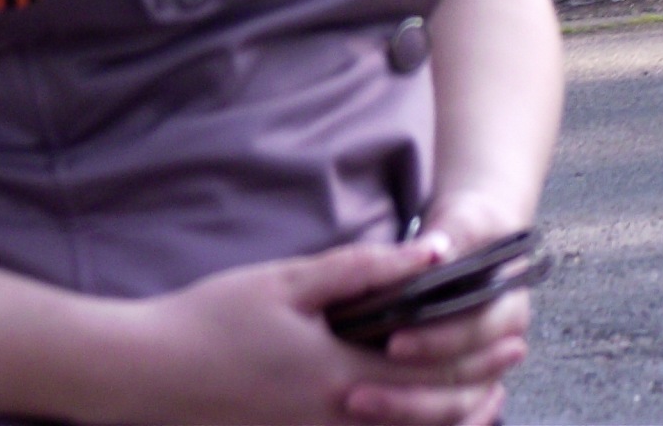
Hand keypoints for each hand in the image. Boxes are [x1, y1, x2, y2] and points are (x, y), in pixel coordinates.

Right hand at [78, 238, 519, 425]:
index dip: (477, 350)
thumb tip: (431, 253)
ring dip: (449, 414)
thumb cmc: (215, 319)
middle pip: (428, 412)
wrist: (150, 374)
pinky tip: (417, 411)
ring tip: (486, 393)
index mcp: (341, 375)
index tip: (511, 329)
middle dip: (477, 384)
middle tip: (512, 356)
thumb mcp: (291, 280)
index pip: (432, 368)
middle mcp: (337, 416)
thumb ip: (364, 269)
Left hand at [365, 198, 536, 425]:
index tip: (392, 345)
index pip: (475, 334)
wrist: (475, 243)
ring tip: (359, 407)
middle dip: (412, 394)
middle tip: (357, 395)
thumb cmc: (467, 231)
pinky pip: (448, 419)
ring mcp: (484, 372)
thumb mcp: (464, 222)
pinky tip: (376, 425)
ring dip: (408, 415)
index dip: (436, 342)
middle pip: (462, 384)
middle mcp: (503, 348)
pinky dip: (418, 425)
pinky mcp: (463, 387)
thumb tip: (437, 254)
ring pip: (454, 411)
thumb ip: (451, 236)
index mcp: (508, 308)